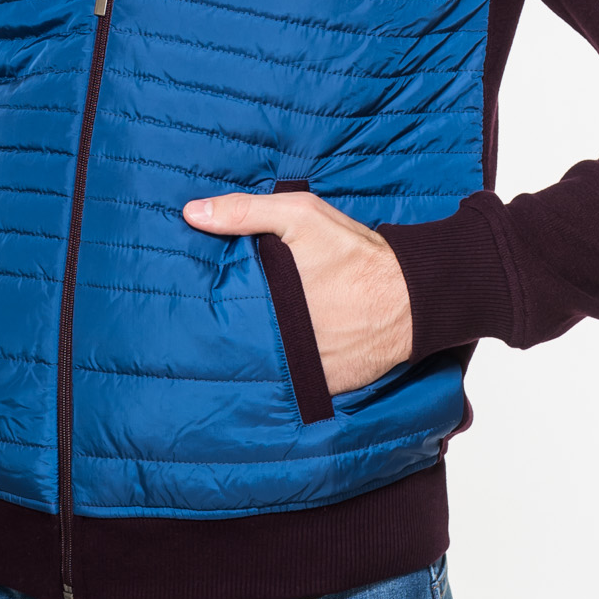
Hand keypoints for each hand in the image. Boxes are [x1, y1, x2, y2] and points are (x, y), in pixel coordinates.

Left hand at [183, 188, 412, 394]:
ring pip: (263, 365)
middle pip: (238, 340)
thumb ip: (245, 212)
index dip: (204, 308)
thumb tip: (191, 214)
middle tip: (206, 329)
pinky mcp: (323, 386)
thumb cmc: (353, 252)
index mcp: (268, 298)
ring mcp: (302, 367)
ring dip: (254, 357)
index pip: (220, 310)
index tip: (188, 302)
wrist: (411, 295)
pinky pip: (293, 385)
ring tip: (236, 349)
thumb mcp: (300, 215)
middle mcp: (281, 338)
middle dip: (226, 334)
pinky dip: (285, 376)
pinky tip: (276, 364)